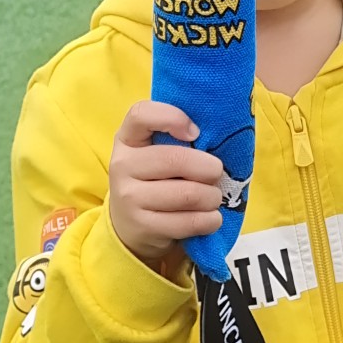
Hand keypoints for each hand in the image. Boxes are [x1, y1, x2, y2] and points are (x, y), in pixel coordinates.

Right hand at [109, 102, 223, 268]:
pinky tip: (211, 218)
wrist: (129, 225)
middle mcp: (122, 165)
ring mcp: (129, 198)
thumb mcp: (155, 152)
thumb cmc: (155, 179)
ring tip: (213, 198)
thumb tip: (220, 136)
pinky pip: (188, 222)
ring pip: (188, 194)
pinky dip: (210, 220)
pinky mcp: (142, 227)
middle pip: (176, 160)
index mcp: (127, 138)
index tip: (195, 133)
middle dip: (209, 169)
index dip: (172, 118)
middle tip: (216, 174)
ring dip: (212, 197)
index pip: (141, 114)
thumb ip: (177, 138)